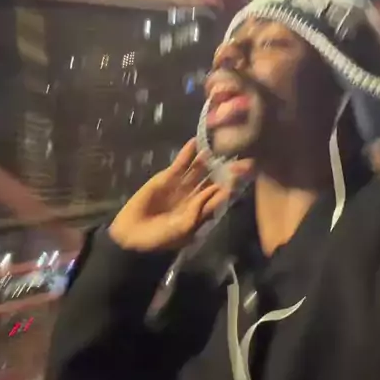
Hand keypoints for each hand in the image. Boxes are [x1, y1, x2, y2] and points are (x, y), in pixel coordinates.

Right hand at [109, 139, 250, 252]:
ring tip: (220, 143)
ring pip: (198, 169)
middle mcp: (194, 195)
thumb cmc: (160, 238)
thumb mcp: (183, 228)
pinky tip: (195, 142)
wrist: (133, 236)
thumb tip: (216, 190)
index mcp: (202, 210)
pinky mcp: (166, 178)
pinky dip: (187, 153)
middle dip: (225, 167)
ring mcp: (181, 185)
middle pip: (213, 178)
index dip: (232, 184)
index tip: (246, 172)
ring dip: (208, 157)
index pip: (221, 194)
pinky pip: (179, 164)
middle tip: (240, 153)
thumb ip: (199, 210)